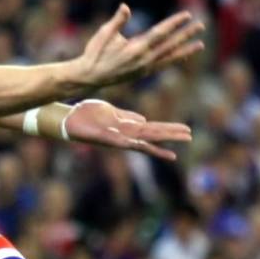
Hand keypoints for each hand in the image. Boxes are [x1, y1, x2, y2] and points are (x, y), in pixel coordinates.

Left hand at [62, 99, 192, 160]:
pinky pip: (127, 143)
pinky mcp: (109, 140)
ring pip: (145, 139)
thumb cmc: (88, 115)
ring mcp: (119, 138)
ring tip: (178, 139)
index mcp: (128, 126)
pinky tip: (148, 145)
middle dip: (171, 134)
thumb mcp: (112, 112)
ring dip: (162, 140)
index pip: (153, 128)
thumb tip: (144, 120)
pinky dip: (140, 145)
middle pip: (154, 134)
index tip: (185, 130)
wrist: (69, 120)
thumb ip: (128, 117)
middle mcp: (126, 134)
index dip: (169, 129)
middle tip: (190, 135)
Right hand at [70, 5, 204, 87]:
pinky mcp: (143, 73)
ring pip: (170, 57)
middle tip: (201, 25)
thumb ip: (117, 21)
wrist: (90, 77)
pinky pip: (163, 64)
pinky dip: (175, 59)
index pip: (160, 33)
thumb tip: (125, 7)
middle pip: (170, 44)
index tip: (187, 15)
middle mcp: (144, 59)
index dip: (174, 23)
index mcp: (135, 48)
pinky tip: (184, 55)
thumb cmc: (95, 52)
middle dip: (186, 34)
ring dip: (186, 49)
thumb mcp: (104, 34)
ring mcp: (145, 68)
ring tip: (200, 44)